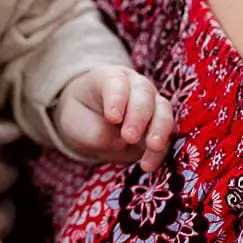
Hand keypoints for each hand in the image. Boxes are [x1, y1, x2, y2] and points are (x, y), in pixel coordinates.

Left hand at [51, 66, 174, 172]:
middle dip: (139, 115)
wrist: (89, 121)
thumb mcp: (75, 122)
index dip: (117, 99)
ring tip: (152, 146)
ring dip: (159, 129)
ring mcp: (151, 104)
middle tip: (129, 137)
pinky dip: (159, 151)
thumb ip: (96, 132)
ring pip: (163, 110)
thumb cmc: (80, 115)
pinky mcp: (159, 125)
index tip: (112, 117)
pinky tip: (148, 165)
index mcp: (110, 78)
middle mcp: (135, 86)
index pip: (116, 83)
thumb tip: (121, 143)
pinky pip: (166, 136)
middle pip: (144, 93)